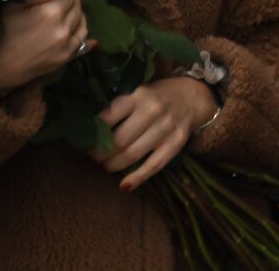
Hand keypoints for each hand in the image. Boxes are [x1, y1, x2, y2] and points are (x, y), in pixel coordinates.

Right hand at [0, 0, 89, 93]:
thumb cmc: (4, 31)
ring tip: (62, 12)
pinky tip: (71, 24)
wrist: (2, 67)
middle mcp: (63, 28)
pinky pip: (83, 36)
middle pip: (76, 4)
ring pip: (81, 18)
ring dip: (74, 12)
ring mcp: (67, 43)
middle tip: (57, 0)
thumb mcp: (15, 5)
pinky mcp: (68, 56)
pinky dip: (79, 27)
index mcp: (49, 12)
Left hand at [90, 77, 217, 191]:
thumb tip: (91, 131)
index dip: (93, 134)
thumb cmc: (158, 96)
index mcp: (138, 96)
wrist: (194, 96)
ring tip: (106, 166)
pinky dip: (137, 177)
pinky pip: (154, 165)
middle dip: (100, 154)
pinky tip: (124, 185)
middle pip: (119, 140)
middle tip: (93, 158)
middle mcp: (152, 111)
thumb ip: (120, 109)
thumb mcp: (138, 93)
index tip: (84, 142)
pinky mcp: (176, 143)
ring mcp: (166, 128)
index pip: (108, 117)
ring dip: (114, 165)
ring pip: (133, 154)